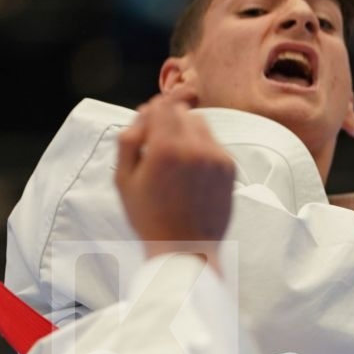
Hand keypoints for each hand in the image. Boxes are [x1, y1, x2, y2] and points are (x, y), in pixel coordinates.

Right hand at [115, 94, 236, 257]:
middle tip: (158, 146)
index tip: (146, 127)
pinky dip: (202, 148)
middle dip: (168, 121)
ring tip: (176, 159)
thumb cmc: (149, 217)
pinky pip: (214, 142)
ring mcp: (216, 157)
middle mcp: (195, 147)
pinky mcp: (229, 167)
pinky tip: (191, 171)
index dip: (151, 111)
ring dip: (186, 131)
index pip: (161, 104)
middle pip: (181, 111)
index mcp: (165, 148)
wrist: (185, 248)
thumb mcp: (123, 180)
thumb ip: (128, 141)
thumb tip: (141, 115)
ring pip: (200, 123)